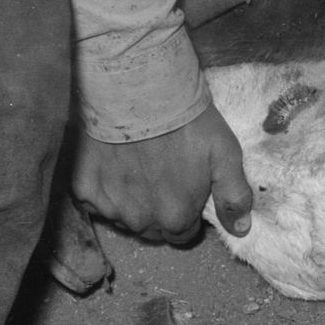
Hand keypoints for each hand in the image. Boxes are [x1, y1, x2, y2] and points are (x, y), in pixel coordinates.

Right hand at [72, 104, 252, 242]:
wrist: (139, 91)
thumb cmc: (187, 122)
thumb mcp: (226, 155)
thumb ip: (234, 197)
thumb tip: (241, 230)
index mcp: (176, 217)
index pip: (182, 233)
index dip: (186, 212)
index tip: (185, 188)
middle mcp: (141, 220)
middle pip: (152, 228)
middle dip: (159, 210)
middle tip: (161, 175)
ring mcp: (110, 206)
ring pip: (124, 217)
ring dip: (132, 201)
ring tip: (138, 166)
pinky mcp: (83, 188)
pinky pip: (95, 201)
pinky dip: (104, 189)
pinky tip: (114, 164)